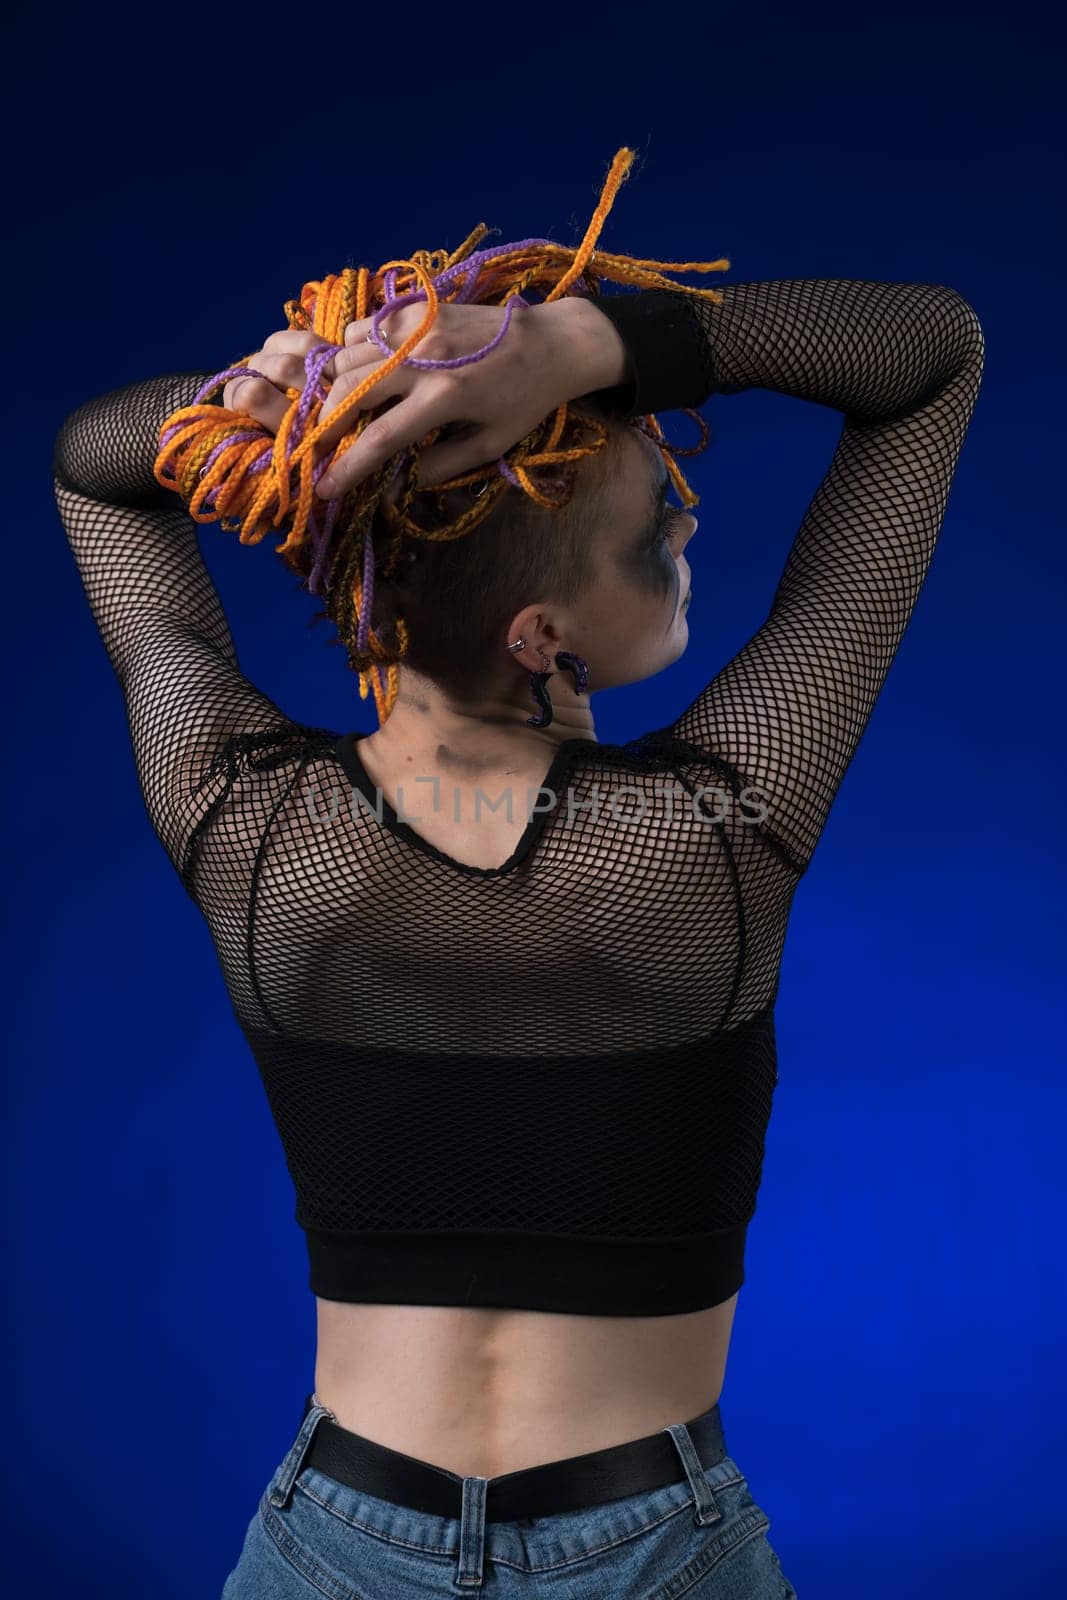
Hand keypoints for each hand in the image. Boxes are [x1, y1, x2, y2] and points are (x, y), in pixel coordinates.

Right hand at [309, 295, 626, 497]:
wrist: (551, 342)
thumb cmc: (525, 400)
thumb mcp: (490, 443)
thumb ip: (440, 465)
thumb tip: (396, 485)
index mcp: (445, 397)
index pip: (381, 438)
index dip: (348, 467)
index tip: (323, 488)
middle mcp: (423, 358)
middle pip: (350, 391)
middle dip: (327, 424)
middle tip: (322, 446)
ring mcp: (415, 327)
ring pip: (348, 356)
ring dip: (333, 388)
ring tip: (336, 412)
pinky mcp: (416, 308)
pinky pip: (363, 328)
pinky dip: (350, 352)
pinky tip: (360, 372)